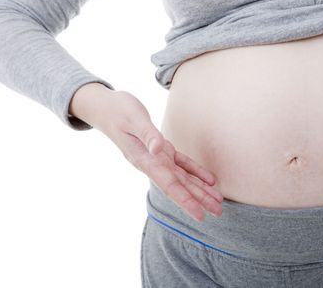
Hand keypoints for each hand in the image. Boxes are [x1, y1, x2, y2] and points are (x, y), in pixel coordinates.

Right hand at [74, 86, 222, 221]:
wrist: (104, 107)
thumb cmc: (118, 110)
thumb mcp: (134, 119)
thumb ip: (148, 134)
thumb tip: (158, 149)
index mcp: (145, 160)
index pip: (169, 185)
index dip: (185, 200)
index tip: (199, 215)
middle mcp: (152, 163)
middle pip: (179, 186)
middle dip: (198, 200)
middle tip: (218, 213)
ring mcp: (157, 157)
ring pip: (182, 178)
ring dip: (200, 190)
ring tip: (217, 202)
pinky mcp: (161, 149)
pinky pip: (181, 164)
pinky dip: (195, 172)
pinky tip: (209, 181)